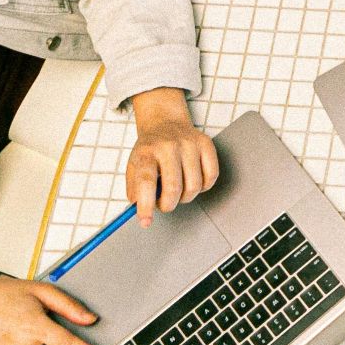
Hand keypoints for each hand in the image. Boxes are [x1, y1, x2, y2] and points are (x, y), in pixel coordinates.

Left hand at [125, 88, 218, 227]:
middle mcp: (168, 146)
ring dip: (186, 197)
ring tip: (178, 192)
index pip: (146, 182)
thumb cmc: (150, 150)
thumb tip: (142, 213)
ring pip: (194, 186)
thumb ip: (135, 190)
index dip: (146, 205)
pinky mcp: (206, 144)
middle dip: (168, 205)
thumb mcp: (133, 166)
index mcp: (146, 152)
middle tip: (164, 205)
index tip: (145, 221)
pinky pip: (211, 176)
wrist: (165, 123)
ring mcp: (189, 144)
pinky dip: (203, 187)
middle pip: (173, 187)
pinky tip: (192, 181)